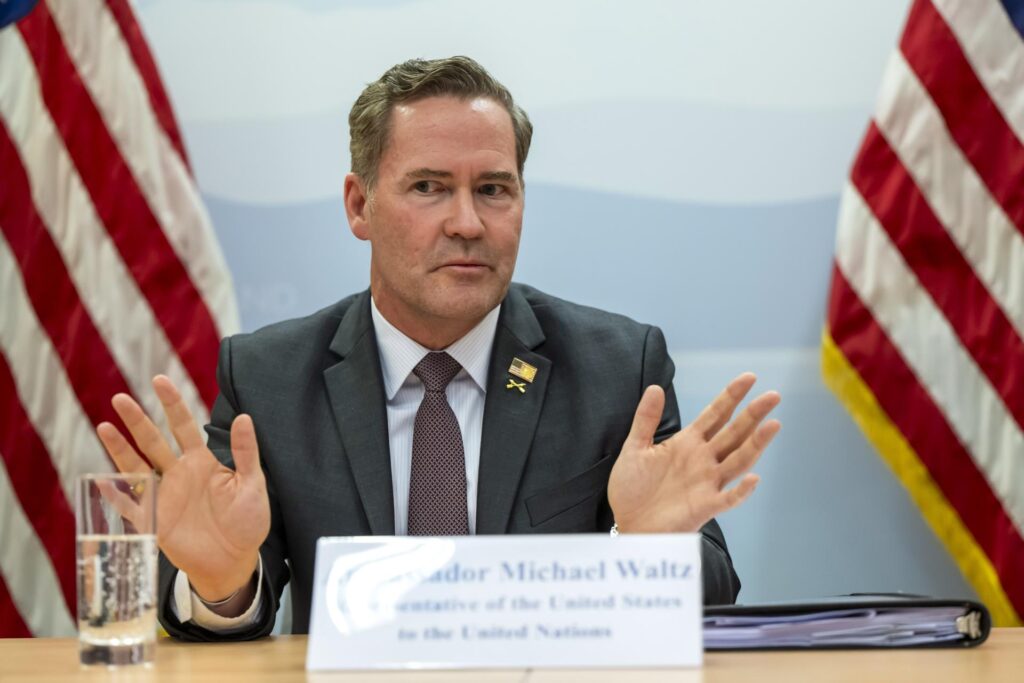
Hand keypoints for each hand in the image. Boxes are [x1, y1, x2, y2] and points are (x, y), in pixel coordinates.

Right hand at [96, 376, 269, 601]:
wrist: (235, 560)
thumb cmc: (248, 522)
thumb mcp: (252, 485)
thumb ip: (246, 453)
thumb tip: (244, 417)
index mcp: (202, 462)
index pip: (183, 426)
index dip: (172, 404)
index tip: (160, 380)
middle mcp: (179, 474)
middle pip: (153, 441)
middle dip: (138, 420)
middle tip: (120, 398)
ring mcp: (164, 496)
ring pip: (136, 467)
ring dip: (120, 449)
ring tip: (104, 427)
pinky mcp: (154, 521)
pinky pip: (130, 505)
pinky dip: (115, 494)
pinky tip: (99, 480)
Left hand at [608, 373, 780, 532]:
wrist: (629, 524)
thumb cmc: (633, 489)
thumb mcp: (635, 448)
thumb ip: (646, 419)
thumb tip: (654, 387)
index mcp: (688, 443)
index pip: (716, 414)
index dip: (732, 396)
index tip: (750, 377)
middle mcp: (703, 460)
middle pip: (734, 433)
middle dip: (753, 414)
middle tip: (773, 395)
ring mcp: (707, 483)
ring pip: (738, 460)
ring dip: (756, 444)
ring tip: (773, 425)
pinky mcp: (705, 506)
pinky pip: (729, 498)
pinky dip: (742, 490)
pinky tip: (754, 478)